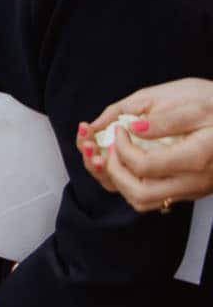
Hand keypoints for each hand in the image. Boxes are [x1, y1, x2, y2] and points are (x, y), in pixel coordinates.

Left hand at [79, 77, 212, 211]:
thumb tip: (133, 127)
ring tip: (112, 154)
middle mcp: (193, 181)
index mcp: (196, 157)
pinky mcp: (188, 188)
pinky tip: (126, 160)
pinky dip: (131, 181)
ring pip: (143, 200)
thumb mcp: (197, 105)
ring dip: (119, 180)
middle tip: (110, 147)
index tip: (119, 128)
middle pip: (139, 194)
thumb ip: (166, 119)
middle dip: (114, 171)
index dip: (121, 148)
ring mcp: (191, 188)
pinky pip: (152, 196)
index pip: (144, 166)